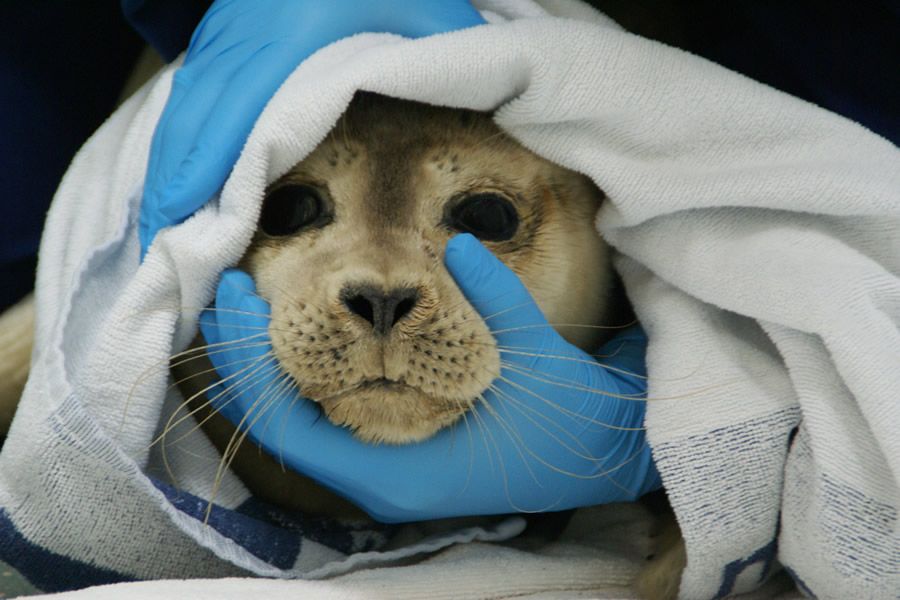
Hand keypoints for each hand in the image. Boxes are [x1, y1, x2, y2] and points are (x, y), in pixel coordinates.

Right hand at [139, 0, 485, 255]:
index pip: (240, 125)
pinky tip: (175, 189)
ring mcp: (221, 49)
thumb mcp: (423, 7)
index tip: (187, 231)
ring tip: (164, 239)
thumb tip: (495, 106)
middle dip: (175, 198)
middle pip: (194, 135)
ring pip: (181, 124)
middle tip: (165, 260)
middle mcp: (243, 54)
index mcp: (291, 48)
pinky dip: (176, 153)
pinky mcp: (216, 48)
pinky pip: (186, 108)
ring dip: (168, 181)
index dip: (208, 181)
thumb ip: (451, 55)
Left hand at [199, 234, 659, 522]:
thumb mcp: (537, 360)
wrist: (605, 454)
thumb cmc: (570, 424)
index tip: (235, 297)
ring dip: (270, 367)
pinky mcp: (402, 446)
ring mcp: (390, 465)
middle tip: (222, 293)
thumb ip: (497, 301)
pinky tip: (301, 334)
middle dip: (246, 361)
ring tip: (248, 309)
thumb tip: (457, 248)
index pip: (290, 427)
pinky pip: (332, 415)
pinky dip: (306, 374)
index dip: (252, 364)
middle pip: (284, 426)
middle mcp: (382, 479)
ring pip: (303, 423)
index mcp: (398, 473)